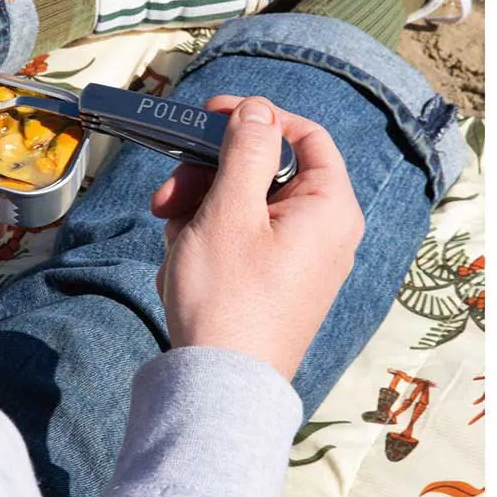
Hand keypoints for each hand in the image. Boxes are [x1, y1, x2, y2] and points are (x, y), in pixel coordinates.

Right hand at [150, 96, 363, 380]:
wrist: (218, 387)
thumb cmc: (228, 296)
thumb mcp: (230, 211)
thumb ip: (245, 151)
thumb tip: (258, 109)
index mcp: (329, 207)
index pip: (304, 135)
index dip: (256, 119)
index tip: (210, 117)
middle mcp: (323, 230)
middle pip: (263, 172)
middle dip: (208, 178)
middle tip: (166, 196)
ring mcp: (299, 259)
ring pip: (243, 206)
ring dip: (199, 213)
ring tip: (173, 243)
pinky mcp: (274, 282)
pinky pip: (240, 240)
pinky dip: (206, 243)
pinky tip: (181, 266)